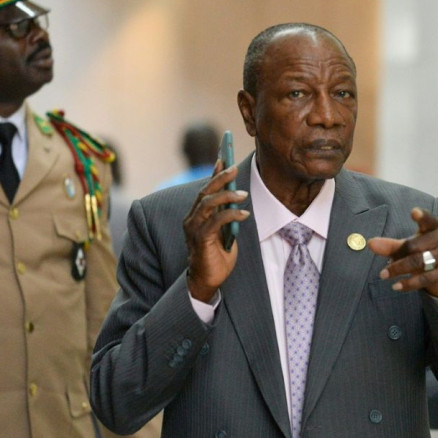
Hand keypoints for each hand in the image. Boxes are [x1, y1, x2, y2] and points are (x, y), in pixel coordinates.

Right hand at [183, 160, 249, 301]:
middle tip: (235, 168)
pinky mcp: (201, 239)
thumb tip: (236, 195)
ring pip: (208, 203)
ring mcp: (194, 228)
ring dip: (227, 195)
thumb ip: (225, 214)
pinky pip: (215, 221)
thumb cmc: (217, 256)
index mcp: (197, 215)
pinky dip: (231, 214)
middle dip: (220, 177)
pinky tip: (244, 214)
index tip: (224, 157)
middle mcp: (192, 219)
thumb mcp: (224, 231)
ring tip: (243, 194)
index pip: (205, 189)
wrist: (208, 281)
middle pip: (205, 192)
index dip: (214, 173)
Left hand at [367, 207, 437, 298]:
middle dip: (396, 255)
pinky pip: (425, 278)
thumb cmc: (423, 251)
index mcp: (434, 227)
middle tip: (380, 267)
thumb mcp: (408, 245)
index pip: (428, 220)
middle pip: (414, 245)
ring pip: (419, 261)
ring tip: (383, 275)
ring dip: (398, 269)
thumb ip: (390, 245)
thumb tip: (370, 243)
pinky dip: (409, 283)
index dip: (422, 216)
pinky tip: (396, 286)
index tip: (414, 211)